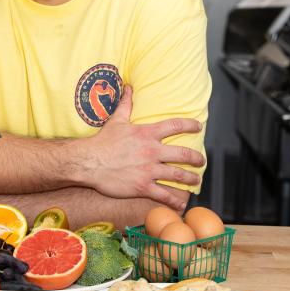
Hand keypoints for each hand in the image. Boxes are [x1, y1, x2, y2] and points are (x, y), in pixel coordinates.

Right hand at [78, 85, 203, 209]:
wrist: (89, 162)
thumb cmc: (102, 141)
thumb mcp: (116, 120)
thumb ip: (126, 104)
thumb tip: (128, 86)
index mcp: (147, 134)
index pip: (175, 126)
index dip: (190, 125)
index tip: (198, 127)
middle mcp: (152, 151)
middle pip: (183, 154)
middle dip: (196, 159)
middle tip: (201, 161)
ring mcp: (148, 170)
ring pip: (178, 175)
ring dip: (191, 179)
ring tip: (196, 182)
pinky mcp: (142, 186)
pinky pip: (163, 195)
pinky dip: (175, 200)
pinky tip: (181, 204)